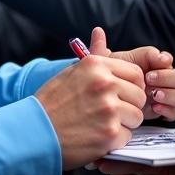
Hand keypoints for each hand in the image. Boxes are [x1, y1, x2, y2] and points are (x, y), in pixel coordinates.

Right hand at [35, 27, 146, 169]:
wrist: (34, 132)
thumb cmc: (51, 104)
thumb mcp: (71, 72)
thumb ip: (94, 57)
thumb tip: (100, 33)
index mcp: (96, 65)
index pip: (136, 73)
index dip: (132, 87)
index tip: (123, 95)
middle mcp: (104, 83)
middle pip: (140, 96)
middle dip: (129, 106)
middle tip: (110, 113)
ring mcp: (108, 109)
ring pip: (137, 117)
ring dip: (124, 124)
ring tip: (101, 124)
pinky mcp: (109, 133)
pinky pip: (127, 136)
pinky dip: (115, 140)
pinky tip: (97, 136)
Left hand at [92, 27, 174, 121]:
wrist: (104, 100)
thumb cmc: (106, 79)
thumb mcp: (105, 65)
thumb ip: (105, 50)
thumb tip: (105, 33)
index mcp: (151, 64)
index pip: (167, 60)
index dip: (163, 62)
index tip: (149, 69)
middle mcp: (161, 78)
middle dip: (168, 79)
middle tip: (150, 82)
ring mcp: (163, 95)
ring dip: (170, 95)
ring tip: (154, 96)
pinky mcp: (161, 111)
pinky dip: (168, 110)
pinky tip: (155, 108)